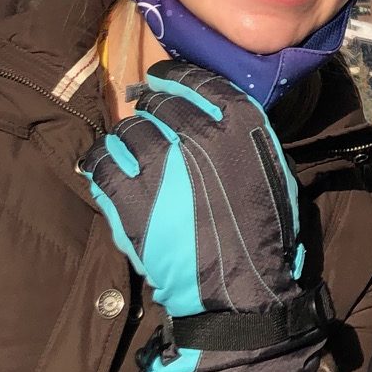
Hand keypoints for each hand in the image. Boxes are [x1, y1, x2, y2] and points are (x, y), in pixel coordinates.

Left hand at [79, 62, 329, 371]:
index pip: (194, 78)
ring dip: (129, 141)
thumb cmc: (262, 232)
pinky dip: (102, 162)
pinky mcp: (127, 193)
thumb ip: (241, 133)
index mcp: (239, 122)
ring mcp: (158, 161)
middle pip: (157, 103)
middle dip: (152, 112)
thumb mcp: (271, 168)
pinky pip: (101, 160)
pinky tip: (109, 170)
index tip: (162, 82)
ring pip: (127, 130)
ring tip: (133, 157)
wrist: (239, 294)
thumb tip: (207, 109)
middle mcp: (197, 132)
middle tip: (151, 128)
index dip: (172, 78)